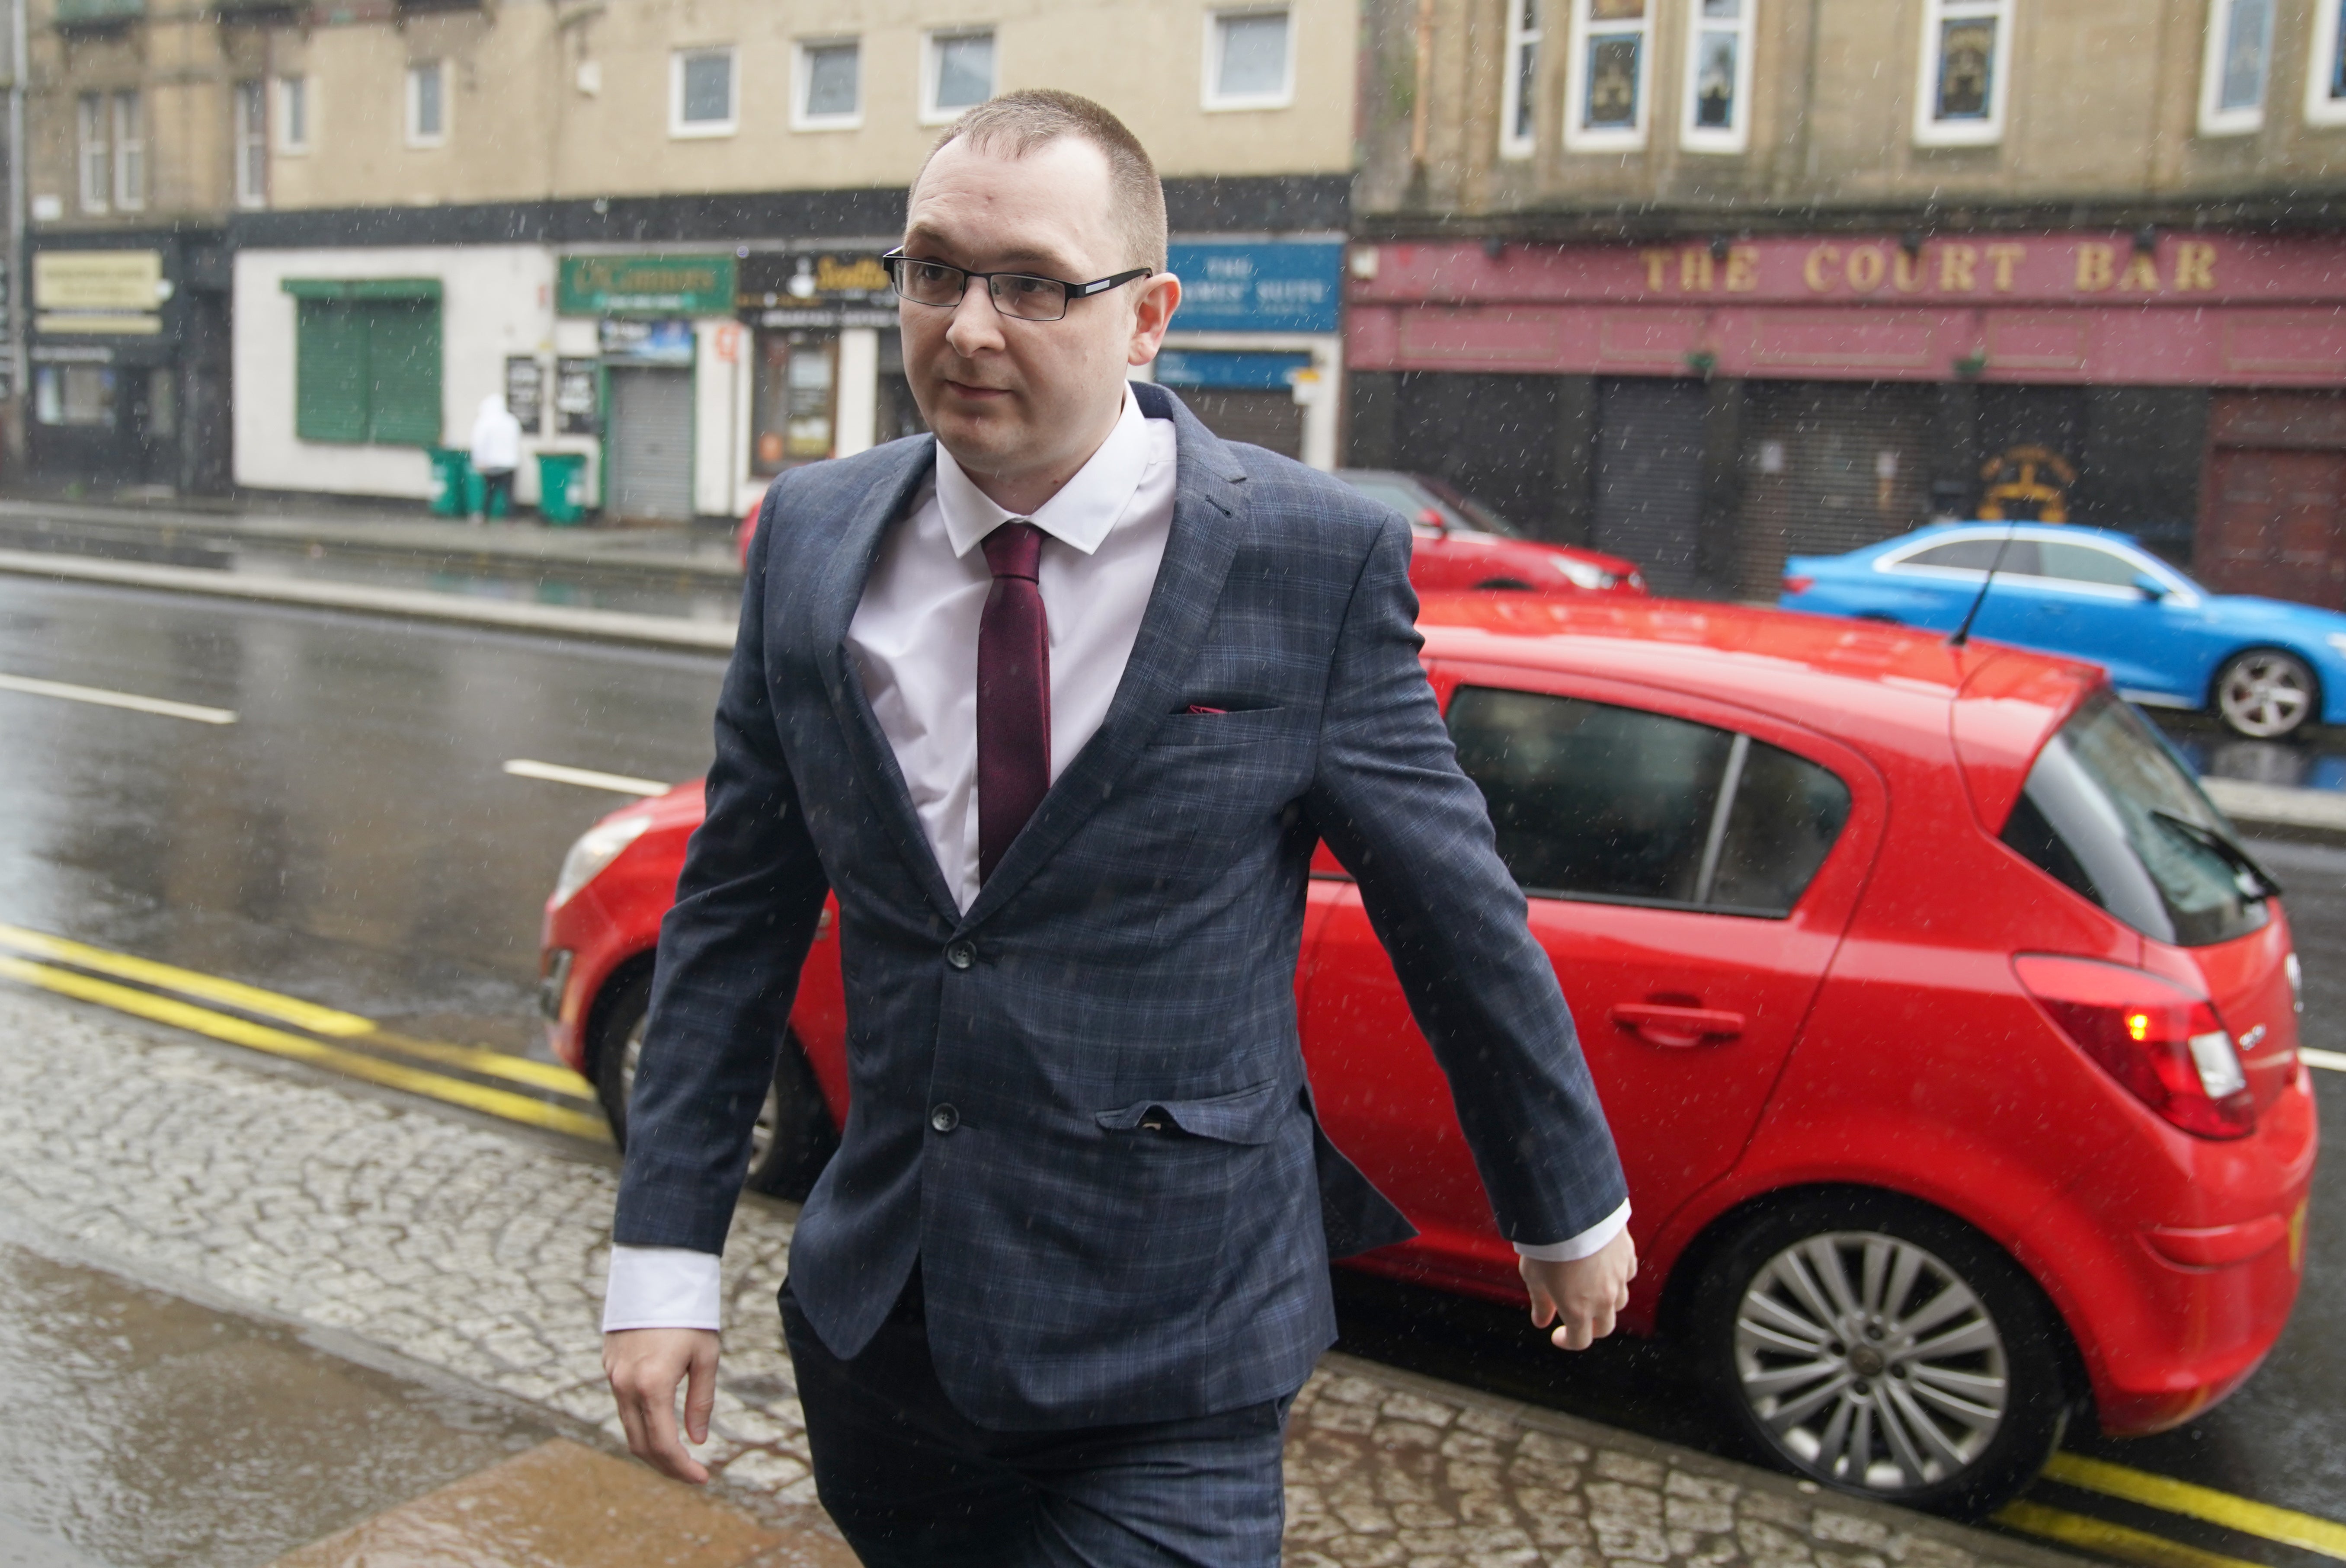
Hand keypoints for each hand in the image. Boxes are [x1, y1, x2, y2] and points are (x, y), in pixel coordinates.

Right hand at [605, 1327, 721, 1482]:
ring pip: (628, 1428)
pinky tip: (661, 1426)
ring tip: (679, 1457)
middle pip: (640, 1444)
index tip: (703, 1479)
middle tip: (691, 1474)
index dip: (682, 1468)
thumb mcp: (705, 1356)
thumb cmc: (688, 1313)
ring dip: (652, 1448)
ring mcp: (613, 1376)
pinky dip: (641, 1425)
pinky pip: (623, 1407)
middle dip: (666, 1466)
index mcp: (652, 1385)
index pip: (664, 1444)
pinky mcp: (609, 1366)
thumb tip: (698, 1439)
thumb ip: (700, 1401)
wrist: (655, 1274)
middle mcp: (626, 1385)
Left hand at [1520, 1227, 1636, 1350]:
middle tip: (1577, 1319)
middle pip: (1605, 1327)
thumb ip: (1540, 1302)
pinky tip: (1604, 1268)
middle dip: (1591, 1328)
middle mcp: (1603, 1299)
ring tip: (1590, 1292)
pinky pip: (1626, 1275)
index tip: (1557, 1335)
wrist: (1571, 1211)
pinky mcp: (1627, 1257)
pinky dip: (1617, 1277)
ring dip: (1607, 1304)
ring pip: (1620, 1303)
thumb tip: (1541, 1322)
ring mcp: (1619, 1279)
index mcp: (1578, 1310)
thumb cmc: (1547, 1244)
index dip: (1568, 1341)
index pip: (1580, 1340)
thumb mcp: (1533, 1276)